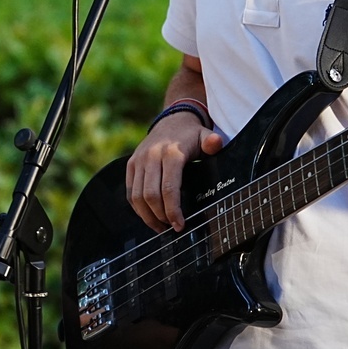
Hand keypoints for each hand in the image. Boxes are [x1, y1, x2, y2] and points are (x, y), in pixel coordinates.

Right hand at [125, 113, 224, 232]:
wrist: (172, 120)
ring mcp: (139, 160)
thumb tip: (217, 143)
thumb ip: (212, 141)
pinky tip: (149, 216)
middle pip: (151, 195)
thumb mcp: (205, 136)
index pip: (169, 188)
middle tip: (172, 228)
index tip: (180, 225)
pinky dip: (138, 207)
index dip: (173, 211)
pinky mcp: (131, 164)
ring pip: (137, 196)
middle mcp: (151, 156)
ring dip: (148, 216)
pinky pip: (130, 191)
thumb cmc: (191, 135)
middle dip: (161, 216)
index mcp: (171, 153)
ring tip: (161, 226)